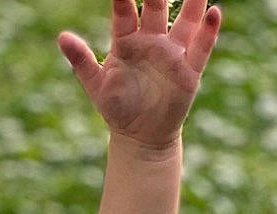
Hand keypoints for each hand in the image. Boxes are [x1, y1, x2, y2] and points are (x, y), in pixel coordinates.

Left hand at [57, 0, 220, 152]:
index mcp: (126, 40)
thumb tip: (62, 37)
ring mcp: (172, 53)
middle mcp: (151, 40)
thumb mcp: (96, 86)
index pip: (124, 10)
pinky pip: (201, 47)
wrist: (140, 138)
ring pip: (185, 20)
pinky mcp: (189, 71)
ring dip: (193, 2)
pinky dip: (209, 31)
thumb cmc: (116, 109)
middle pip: (156, 7)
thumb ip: (81, 60)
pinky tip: (214, 12)